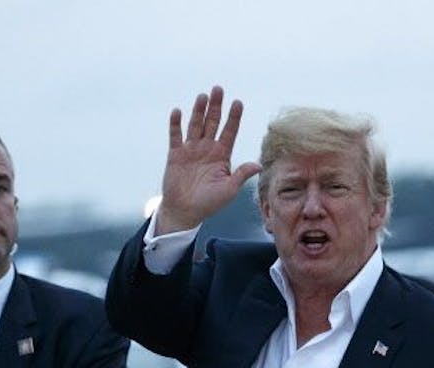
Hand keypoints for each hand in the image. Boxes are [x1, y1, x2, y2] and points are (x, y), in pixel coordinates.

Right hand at [155, 86, 260, 234]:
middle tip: (219, 89)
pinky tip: (177, 111)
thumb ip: (241, 175)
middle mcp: (207, 149)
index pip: (229, 131)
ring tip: (203, 96)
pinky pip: (175, 135)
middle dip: (216, 107)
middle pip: (213, 123)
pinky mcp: (176, 154)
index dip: (234, 117)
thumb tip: (258, 164)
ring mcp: (191, 150)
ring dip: (199, 110)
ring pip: (196, 125)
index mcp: (222, 155)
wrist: (185, 211)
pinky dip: (176, 124)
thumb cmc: (209, 203)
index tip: (238, 102)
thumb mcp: (229, 190)